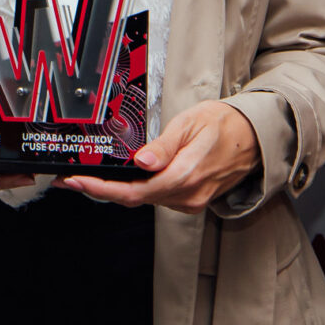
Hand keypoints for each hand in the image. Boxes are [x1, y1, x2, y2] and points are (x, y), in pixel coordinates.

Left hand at [60, 100, 260, 213]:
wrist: (254, 138)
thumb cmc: (224, 124)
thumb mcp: (191, 123)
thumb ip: (165, 145)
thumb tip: (142, 162)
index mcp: (185, 175)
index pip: (135, 191)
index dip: (102, 190)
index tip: (78, 182)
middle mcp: (187, 194)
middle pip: (135, 199)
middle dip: (100, 190)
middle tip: (70, 179)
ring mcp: (190, 201)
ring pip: (145, 200)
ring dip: (116, 191)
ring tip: (89, 178)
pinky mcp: (191, 200)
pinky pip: (157, 198)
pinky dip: (136, 190)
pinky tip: (122, 180)